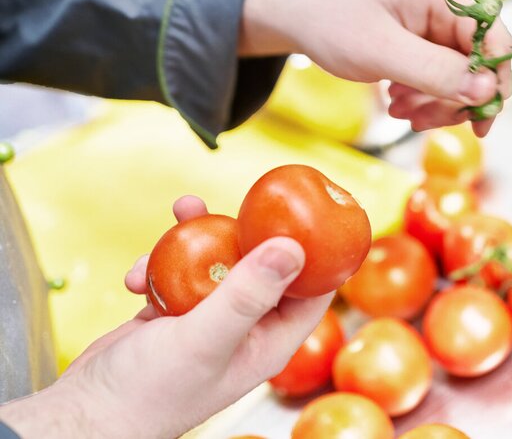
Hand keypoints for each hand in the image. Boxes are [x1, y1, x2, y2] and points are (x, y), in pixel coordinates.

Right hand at [0, 196, 330, 438]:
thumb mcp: (207, 337)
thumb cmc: (151, 391)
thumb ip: (248, 293)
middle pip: (262, 267)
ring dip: (196, 238)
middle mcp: (245, 329)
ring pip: (216, 264)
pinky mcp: (173, 316)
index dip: (319, 254)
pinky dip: (157, 267)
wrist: (88, 414)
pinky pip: (176, 277)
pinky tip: (136, 274)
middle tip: (239, 201)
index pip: (312, 292)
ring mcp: (209, 321)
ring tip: (182, 209)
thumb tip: (294, 247)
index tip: (313, 214)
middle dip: (248, 231)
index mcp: (269, 341)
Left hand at [239, 0, 511, 136]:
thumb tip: (487, 91)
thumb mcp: (381, 51)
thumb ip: (436, 72)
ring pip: (459, 74)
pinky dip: (422, 93)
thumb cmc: (328, 16)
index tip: (481, 124)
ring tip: (400, 111)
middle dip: (452, 99)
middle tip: (419, 122)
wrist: (292, 8)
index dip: (494, 86)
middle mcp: (449, 3)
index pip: (495, 42)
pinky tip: (397, 99)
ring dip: (434, 101)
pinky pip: (439, 72)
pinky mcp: (423, 36)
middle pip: (479, 64)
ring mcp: (436, 20)